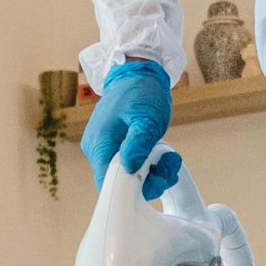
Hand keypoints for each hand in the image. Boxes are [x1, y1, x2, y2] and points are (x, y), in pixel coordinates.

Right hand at [80, 61, 180, 199]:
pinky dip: (147, 163)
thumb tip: (129, 167)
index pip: (106, 185)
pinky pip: (129, 164)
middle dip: (148, 181)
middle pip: (119, 182)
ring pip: (127, 175)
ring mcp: (103, 147)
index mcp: (100, 144)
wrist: (137, 72)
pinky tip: (160, 152)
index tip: (153, 181)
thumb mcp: (147, 118)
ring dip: (152, 172)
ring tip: (168, 156)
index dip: (129, 192)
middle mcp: (96, 149)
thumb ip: (139, 143)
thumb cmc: (141, 91)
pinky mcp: (113, 145)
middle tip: (168, 166)